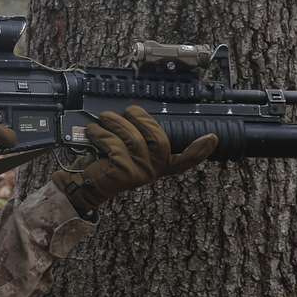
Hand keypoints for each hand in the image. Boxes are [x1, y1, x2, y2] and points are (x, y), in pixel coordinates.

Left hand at [51, 106, 217, 213]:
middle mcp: (152, 172)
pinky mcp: (123, 173)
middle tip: (128, 110)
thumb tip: (136, 113)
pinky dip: (101, 134)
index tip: (212, 138)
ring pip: (134, 139)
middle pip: (160, 140)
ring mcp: (139, 174)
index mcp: (157, 165)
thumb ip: (138, 137)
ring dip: (116, 122)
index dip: (199, 151)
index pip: (184, 161)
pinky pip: (115, 145)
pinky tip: (93, 132)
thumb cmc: (105, 162)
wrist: (84, 185)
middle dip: (142, 119)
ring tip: (104, 118)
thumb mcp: (126, 150)